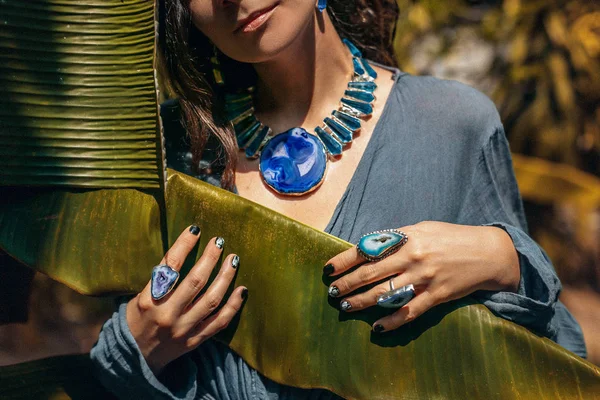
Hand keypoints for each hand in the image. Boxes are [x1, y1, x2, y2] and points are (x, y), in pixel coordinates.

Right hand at [126, 225, 246, 374]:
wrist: (136, 358)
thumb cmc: (137, 320)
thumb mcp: (138, 298)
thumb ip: (158, 280)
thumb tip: (182, 251)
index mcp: (149, 300)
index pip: (169, 267)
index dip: (183, 245)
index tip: (195, 230)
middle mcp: (167, 315)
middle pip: (195, 281)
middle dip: (210, 258)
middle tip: (219, 242)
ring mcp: (183, 329)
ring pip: (212, 300)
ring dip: (225, 277)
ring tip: (233, 259)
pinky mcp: (195, 340)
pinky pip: (220, 322)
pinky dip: (233, 306)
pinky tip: (242, 290)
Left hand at [324, 221, 519, 331]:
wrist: (488, 252)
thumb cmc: (450, 237)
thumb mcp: (422, 229)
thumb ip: (396, 239)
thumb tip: (367, 248)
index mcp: (407, 238)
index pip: (367, 249)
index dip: (345, 260)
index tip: (329, 269)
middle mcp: (414, 258)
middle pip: (372, 274)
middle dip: (348, 283)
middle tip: (333, 292)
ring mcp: (425, 278)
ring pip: (386, 294)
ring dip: (363, 302)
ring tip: (346, 306)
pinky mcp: (437, 296)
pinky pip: (410, 312)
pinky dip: (392, 322)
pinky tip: (377, 327)